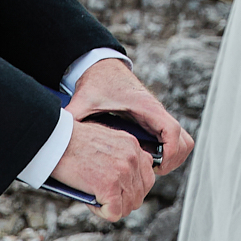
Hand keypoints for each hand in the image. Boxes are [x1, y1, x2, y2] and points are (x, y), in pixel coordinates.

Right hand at [49, 118, 156, 221]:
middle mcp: (132, 158)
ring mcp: (122, 172)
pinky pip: (114, 213)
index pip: (147, 177)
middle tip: (104, 198)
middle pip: (139, 195)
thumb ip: (121, 156)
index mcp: (133, 146)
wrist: (58, 139)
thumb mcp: (108, 141)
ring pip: (128, 207)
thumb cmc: (75, 140)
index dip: (132, 189)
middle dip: (123, 201)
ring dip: (112, 208)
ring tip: (95, 199)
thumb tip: (123, 181)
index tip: (118, 191)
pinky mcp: (109, 186)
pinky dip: (102, 213)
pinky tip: (91, 202)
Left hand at [69, 58, 194, 177]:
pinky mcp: (155, 121)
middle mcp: (157, 113)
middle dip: (173, 160)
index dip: (170, 152)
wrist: (104, 68)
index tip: (157, 167)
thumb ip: (73, 117)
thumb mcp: (83, 101)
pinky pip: (173, 140)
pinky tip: (145, 160)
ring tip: (149, 169)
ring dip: (173, 158)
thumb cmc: (96, 85)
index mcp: (145, 107)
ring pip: (183, 141)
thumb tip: (56, 134)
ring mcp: (158, 118)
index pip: (172, 130)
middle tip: (151, 172)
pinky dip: (168, 152)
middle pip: (185, 141)